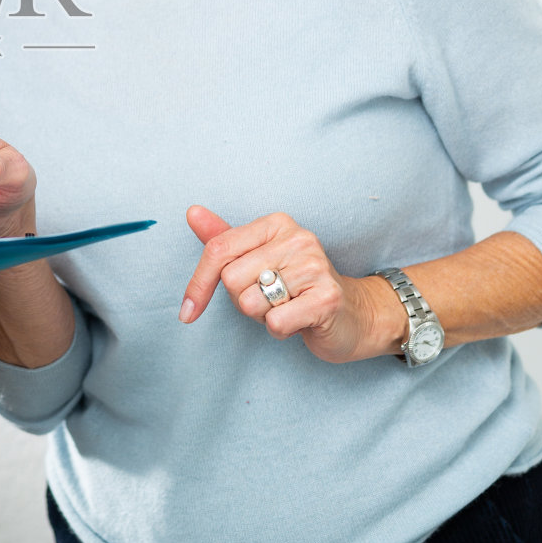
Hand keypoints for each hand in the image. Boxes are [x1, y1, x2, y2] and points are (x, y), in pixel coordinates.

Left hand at [179, 206, 405, 363]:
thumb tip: (192, 212)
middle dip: (242, 300)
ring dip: (262, 316)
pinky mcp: (327, 299)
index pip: (218, 250)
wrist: (353, 314)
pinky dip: (280, 330)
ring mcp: (315, 267)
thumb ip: (224, 238)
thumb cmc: (296, 286)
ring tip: (286, 307)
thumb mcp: (257, 258)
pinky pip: (275, 323)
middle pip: (231, 280)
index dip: (197, 285)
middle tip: (269, 299)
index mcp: (276, 224)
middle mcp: (297, 238)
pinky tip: (299, 320)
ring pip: (250, 304)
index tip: (188, 312)